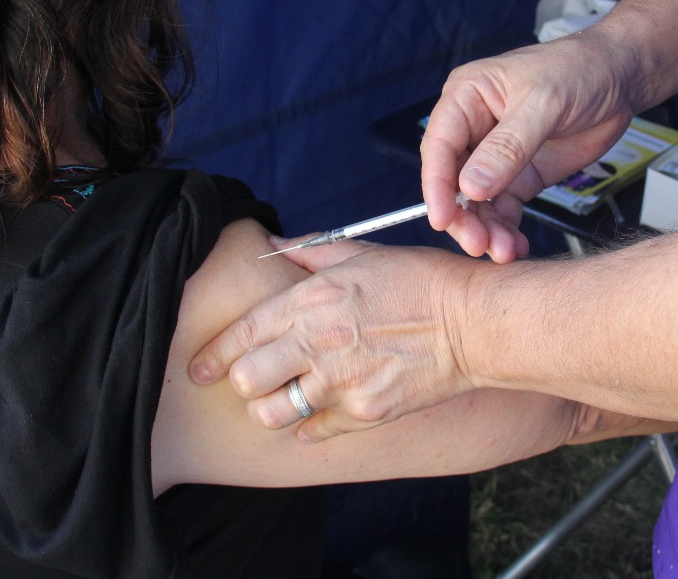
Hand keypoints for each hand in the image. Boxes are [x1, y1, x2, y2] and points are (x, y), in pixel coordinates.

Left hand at [188, 237, 477, 441]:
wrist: (476, 323)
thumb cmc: (423, 280)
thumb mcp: (364, 254)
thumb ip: (311, 255)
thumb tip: (272, 246)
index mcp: (313, 299)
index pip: (242, 334)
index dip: (214, 355)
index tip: (201, 368)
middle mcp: (319, 342)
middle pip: (247, 379)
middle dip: (244, 380)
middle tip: (256, 378)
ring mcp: (342, 382)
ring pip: (273, 413)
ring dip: (272, 407)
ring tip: (286, 396)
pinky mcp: (365, 412)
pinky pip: (314, 432)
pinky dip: (310, 427)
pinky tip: (319, 413)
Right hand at [421, 30, 641, 261]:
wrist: (621, 77)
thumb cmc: (578, 68)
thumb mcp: (543, 103)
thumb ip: (507, 147)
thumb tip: (471, 186)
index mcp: (467, 97)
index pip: (440, 146)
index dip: (437, 185)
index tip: (442, 218)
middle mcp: (475, 128)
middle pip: (453, 181)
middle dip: (464, 215)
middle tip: (478, 242)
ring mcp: (498, 156)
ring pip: (478, 201)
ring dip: (487, 228)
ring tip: (503, 250)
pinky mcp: (521, 175)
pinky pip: (505, 208)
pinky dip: (507, 229)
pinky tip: (515, 245)